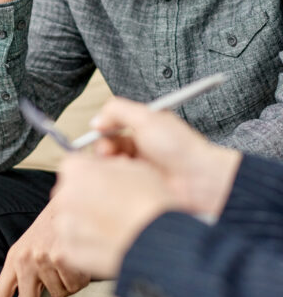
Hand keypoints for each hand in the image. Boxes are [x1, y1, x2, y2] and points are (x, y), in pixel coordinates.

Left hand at [0, 196, 89, 296]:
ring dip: (68, 286)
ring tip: (70, 267)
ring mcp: (42, 258)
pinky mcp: (61, 256)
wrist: (69, 201)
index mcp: (14, 258)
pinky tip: (79, 264)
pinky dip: (81, 279)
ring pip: (58, 295)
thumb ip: (25, 273)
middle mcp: (24, 259)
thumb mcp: (29, 246)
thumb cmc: (51, 225)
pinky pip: (74, 286)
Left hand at [53, 154, 176, 278]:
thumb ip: (108, 166)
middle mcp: (65, 196)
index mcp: (77, 170)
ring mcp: (66, 226)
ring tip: (110, 228)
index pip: (73, 166)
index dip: (90, 173)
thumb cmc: (149, 201)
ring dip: (83, 221)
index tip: (102, 181)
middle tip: (110, 206)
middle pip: (68, 192)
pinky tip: (106, 244)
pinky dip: (86, 244)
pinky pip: (73, 244)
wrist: (157, 240)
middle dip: (84, 197)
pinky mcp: (71, 252)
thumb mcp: (132, 166)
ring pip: (69, 219)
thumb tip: (105, 171)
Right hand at [91, 97, 241, 216]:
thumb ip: (118, 110)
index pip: (112, 125)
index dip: (103, 128)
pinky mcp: (138, 186)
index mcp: (143, 126)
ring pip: (111, 163)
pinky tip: (125, 178)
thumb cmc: (181, 147)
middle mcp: (140, 145)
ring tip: (120, 166)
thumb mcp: (146, 118)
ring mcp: (139, 167)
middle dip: (103, 147)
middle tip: (107, 152)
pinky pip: (118, 181)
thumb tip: (96, 120)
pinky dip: (117, 178)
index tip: (99, 131)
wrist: (199, 180)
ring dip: (110, 163)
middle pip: (107, 145)